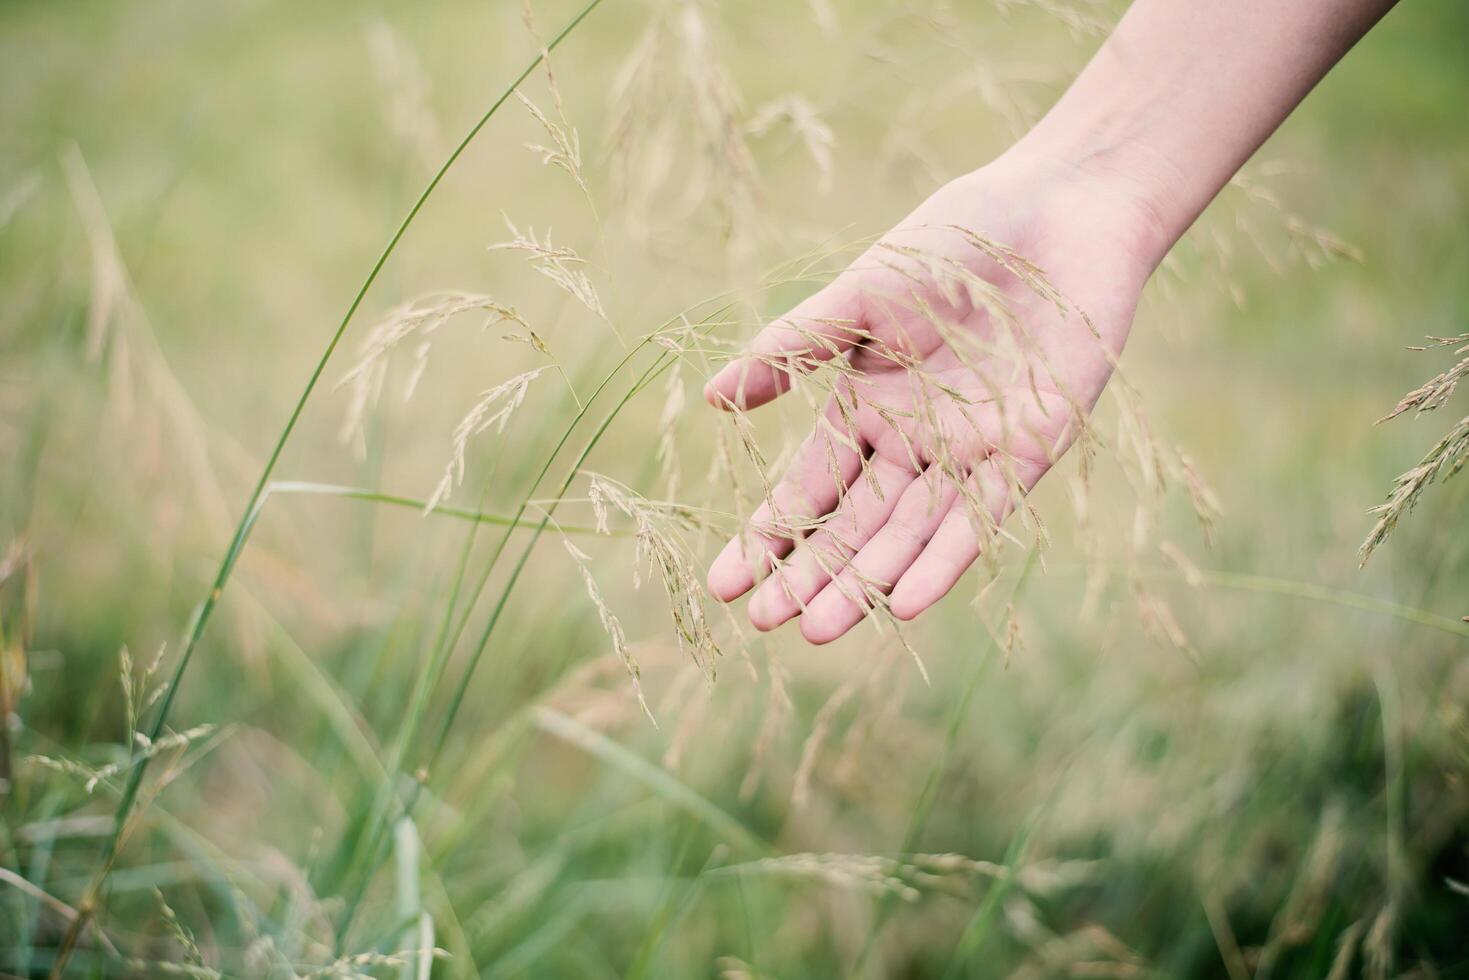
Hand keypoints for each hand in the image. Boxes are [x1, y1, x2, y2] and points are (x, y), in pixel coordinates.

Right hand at [703, 152, 1166, 642]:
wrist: (1058, 210)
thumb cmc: (955, 241)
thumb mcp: (861, 295)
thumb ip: (794, 348)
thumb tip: (713, 398)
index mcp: (869, 408)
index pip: (810, 488)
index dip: (769, 536)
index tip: (723, 584)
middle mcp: (915, 442)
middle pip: (854, 524)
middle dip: (809, 574)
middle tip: (765, 621)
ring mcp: (970, 453)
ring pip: (908, 533)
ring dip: (866, 582)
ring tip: (818, 629)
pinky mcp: (1028, 450)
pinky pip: (979, 515)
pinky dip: (942, 559)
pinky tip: (903, 602)